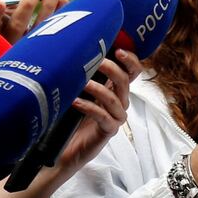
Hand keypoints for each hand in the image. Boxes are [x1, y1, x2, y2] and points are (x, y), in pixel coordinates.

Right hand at [0, 0, 67, 43]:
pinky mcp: (43, 48)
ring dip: (47, 6)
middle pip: (16, 26)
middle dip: (26, 5)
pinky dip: (58, 14)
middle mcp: (7, 41)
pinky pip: (53, 31)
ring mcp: (25, 47)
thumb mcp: (2, 2)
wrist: (17, 43)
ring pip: (37, 29)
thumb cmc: (4, 17)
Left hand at [59, 49, 142, 169]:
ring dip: (99, 89)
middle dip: (112, 69)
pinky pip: (103, 117)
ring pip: (115, 99)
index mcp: (115, 89)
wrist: (66, 149)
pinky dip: (89, 107)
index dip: (130, 60)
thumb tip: (74, 49)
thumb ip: (83, 73)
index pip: (132, 71)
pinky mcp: (107, 131)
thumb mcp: (78, 90)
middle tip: (98, 61)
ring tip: (82, 83)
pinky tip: (75, 102)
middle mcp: (119, 102)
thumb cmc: (71, 118)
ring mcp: (115, 117)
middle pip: (125, 82)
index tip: (119, 49)